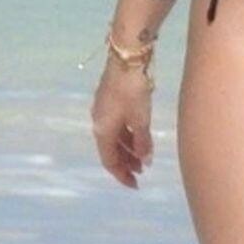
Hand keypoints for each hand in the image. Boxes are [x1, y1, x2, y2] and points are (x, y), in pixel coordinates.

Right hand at [91, 56, 154, 187]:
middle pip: (110, 149)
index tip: (136, 185)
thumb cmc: (133, 90)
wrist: (127, 58)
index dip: (122, 175)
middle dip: (126, 162)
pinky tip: (140, 137)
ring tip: (144, 157)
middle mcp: (98, 121)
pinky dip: (128, 134)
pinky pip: (117, 124)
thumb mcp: (141, 119)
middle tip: (142, 172)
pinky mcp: (110, 99)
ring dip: (128, 149)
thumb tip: (145, 161)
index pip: (109, 160)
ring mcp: (103, 109)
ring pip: (114, 137)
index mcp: (102, 130)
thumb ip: (142, 142)